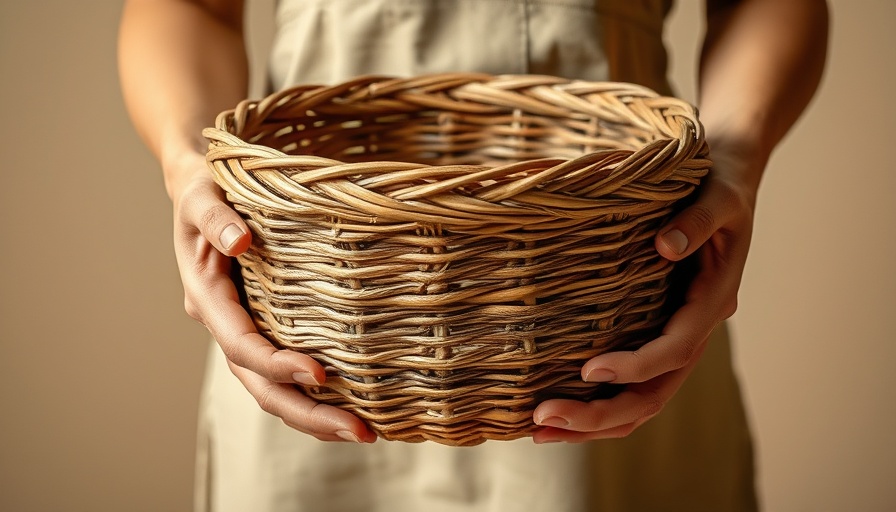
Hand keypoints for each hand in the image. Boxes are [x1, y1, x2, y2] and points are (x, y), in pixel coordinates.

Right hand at [169, 151, 375, 442]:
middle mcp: (226, 324)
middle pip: (262, 385)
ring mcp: (246, 330)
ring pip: (274, 389)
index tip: (322, 375)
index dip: (278, 365)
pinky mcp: (266, 327)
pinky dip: (315, 395)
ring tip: (366, 432)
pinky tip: (354, 405)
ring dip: (316, 415)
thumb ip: (215, 218)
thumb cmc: (204, 188)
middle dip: (309, 414)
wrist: (201, 190)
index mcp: (207, 298)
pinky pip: (286, 372)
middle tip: (362, 433)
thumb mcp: (202, 194)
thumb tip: (239, 242)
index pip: (242, 345)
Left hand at [531, 149, 758, 442]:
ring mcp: (676, 331)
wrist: (727, 172)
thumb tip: (666, 247)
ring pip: (643, 397)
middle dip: (601, 414)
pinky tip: (559, 407)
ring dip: (595, 420)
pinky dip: (600, 398)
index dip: (636, 365)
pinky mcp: (657, 326)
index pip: (677, 348)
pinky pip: (633, 379)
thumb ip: (698, 220)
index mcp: (713, 298)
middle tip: (543, 420)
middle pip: (655, 392)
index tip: (588, 369)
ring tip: (540, 430)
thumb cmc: (720, 180)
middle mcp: (695, 325)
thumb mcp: (718, 194)